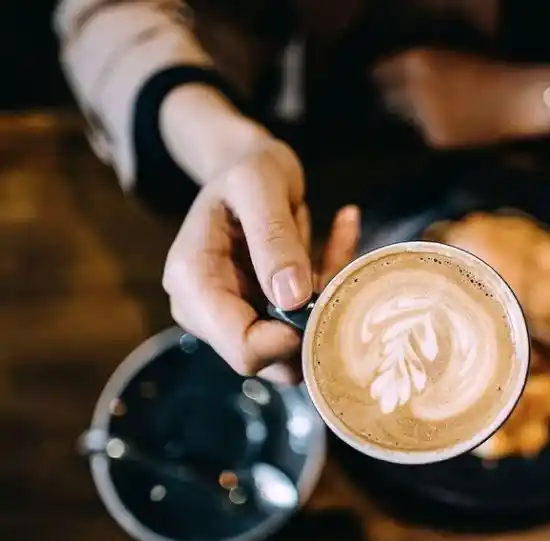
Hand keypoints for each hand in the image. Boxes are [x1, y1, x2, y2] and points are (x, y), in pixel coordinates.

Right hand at [163, 137, 359, 381]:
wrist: (248, 164)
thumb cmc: (248, 169)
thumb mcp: (258, 185)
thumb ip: (273, 238)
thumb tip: (292, 299)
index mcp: (194, 282)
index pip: (241, 347)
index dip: (289, 339)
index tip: (322, 301)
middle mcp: (208, 310)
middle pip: (271, 357)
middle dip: (314, 321)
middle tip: (340, 267)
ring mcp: (237, 315)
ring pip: (296, 345)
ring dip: (328, 300)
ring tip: (340, 241)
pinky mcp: (265, 314)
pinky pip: (308, 323)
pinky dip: (332, 282)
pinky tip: (345, 226)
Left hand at [373, 49, 549, 147]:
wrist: (521, 98)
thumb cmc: (492, 74)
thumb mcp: (451, 58)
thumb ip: (421, 70)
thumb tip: (393, 84)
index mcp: (418, 59)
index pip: (380, 72)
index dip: (381, 81)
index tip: (383, 88)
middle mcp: (416, 86)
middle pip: (386, 99)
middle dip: (390, 103)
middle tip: (396, 108)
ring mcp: (425, 113)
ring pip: (403, 120)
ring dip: (410, 120)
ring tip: (428, 118)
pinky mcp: (437, 137)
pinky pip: (423, 135)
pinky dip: (430, 133)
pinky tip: (448, 128)